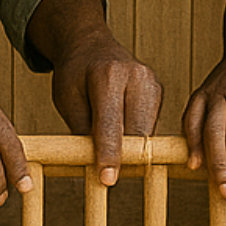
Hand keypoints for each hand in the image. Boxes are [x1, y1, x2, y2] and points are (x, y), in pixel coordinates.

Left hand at [49, 30, 163, 184]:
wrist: (90, 45)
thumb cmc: (75, 74)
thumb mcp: (67, 101)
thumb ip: (83, 131)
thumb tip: (97, 166)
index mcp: (108, 76)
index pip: (111, 124)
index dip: (109, 155)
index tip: (108, 179)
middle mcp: (136, 76)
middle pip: (137, 131)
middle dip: (124, 157)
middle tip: (106, 174)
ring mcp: (152, 82)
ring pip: (147, 132)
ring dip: (131, 148)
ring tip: (111, 147)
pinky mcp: (158, 90)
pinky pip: (151, 125)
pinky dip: (136, 135)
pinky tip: (121, 129)